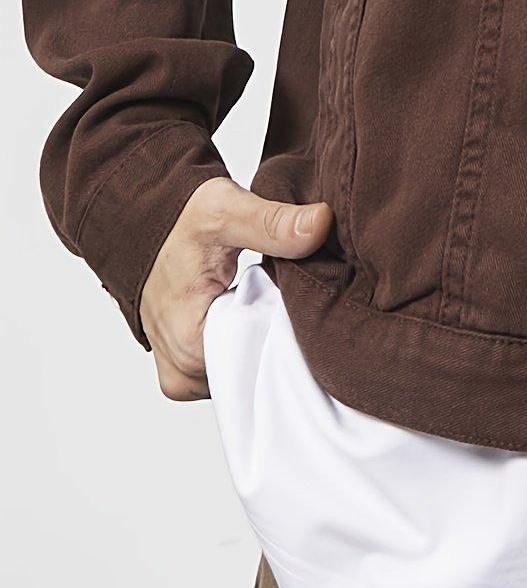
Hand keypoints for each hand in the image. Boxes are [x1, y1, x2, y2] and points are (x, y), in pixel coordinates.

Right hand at [141, 177, 332, 401]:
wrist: (145, 224)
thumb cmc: (178, 221)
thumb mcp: (226, 211)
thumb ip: (273, 223)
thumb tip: (320, 223)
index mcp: (190, 347)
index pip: (265, 360)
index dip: (290, 328)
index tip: (299, 298)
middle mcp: (184, 373)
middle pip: (258, 369)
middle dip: (279, 335)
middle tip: (284, 293)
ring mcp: (186, 376)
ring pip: (248, 370)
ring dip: (264, 339)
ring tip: (265, 300)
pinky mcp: (190, 370)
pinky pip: (234, 368)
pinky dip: (249, 343)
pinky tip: (254, 312)